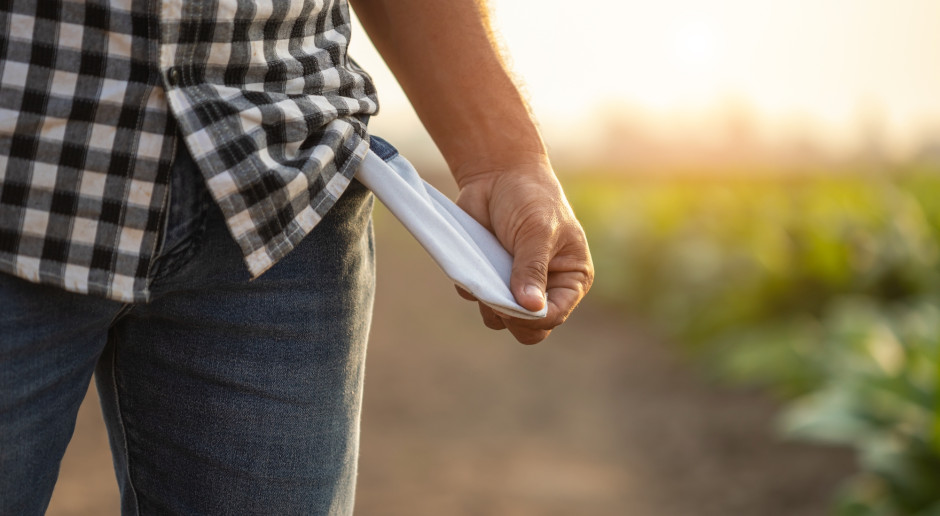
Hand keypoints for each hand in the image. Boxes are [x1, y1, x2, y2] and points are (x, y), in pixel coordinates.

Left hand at [454, 156, 593, 343]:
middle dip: (510, 316)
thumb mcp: (537, 230)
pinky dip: (471, 282)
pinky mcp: (488, 277)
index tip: (515, 303)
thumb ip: (532, 269)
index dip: (534, 317)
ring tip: (489, 268)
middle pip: (528, 329)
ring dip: (488, 301)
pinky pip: (475, 297)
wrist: (498, 174)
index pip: (554, 316)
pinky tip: (478, 255)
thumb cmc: (531, 197)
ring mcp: (513, 285)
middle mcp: (545, 288)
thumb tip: (530, 308)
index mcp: (570, 279)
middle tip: (497, 293)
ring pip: (498, 319)